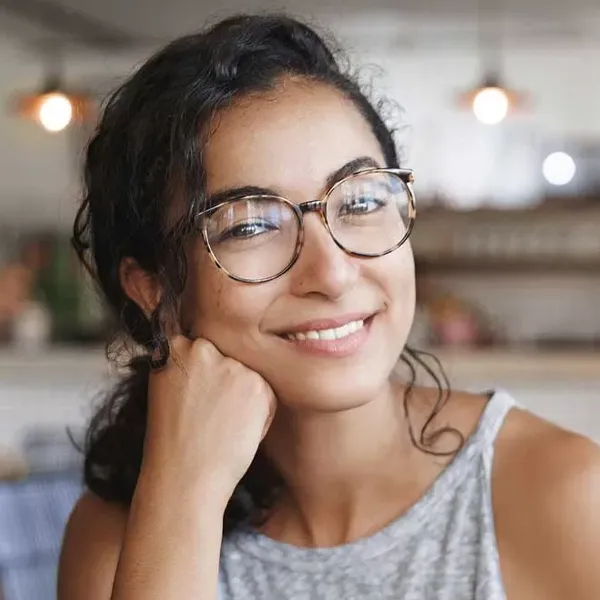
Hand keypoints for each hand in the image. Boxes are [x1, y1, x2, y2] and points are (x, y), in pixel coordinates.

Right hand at [142, 336, 276, 506]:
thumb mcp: (169, 390)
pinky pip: (266, 393)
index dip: (206, 372)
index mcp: (174, 348)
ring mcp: (231, 364)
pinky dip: (260, 412)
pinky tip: (237, 430)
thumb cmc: (174, 441)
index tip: (201, 394)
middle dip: (227, 380)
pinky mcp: (257, 384)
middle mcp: (203, 349)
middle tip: (212, 413)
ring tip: (223, 424)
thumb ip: (189, 367)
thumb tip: (217, 356)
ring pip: (248, 374)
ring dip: (244, 395)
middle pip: (228, 356)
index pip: (202, 347)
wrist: (185, 476)